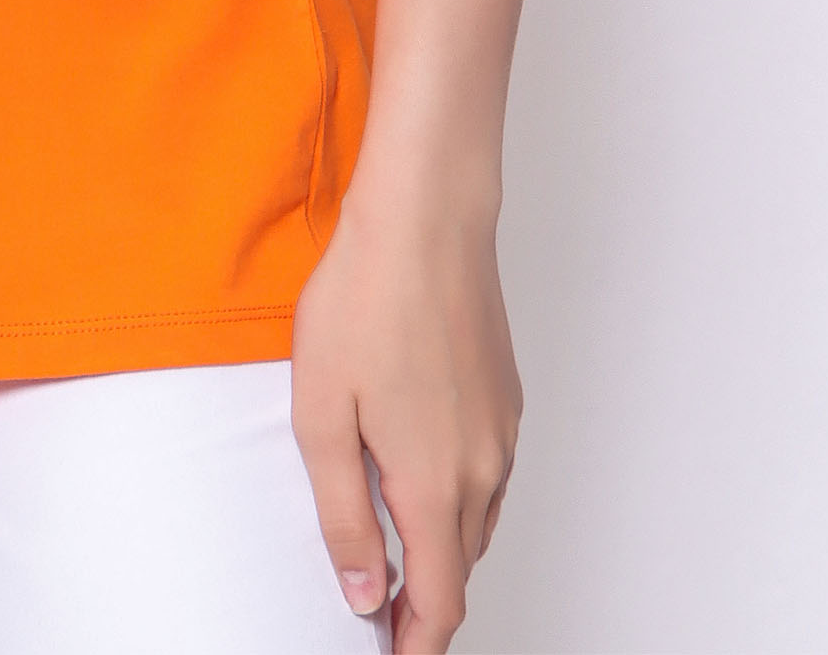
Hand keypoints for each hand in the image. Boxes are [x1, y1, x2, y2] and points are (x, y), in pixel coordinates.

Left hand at [290, 183, 520, 653]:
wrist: (427, 217)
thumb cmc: (367, 298)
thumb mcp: (322, 415)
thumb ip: (343, 515)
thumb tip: (363, 591)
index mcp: (435, 486)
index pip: (439, 604)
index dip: (414, 642)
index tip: (389, 654)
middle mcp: (483, 468)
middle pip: (459, 567)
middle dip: (423, 597)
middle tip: (374, 602)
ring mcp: (501, 431)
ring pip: (476, 521)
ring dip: (441, 545)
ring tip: (391, 544)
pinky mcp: (504, 396)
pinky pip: (487, 473)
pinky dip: (457, 495)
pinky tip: (417, 466)